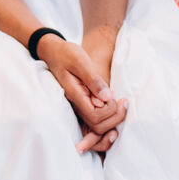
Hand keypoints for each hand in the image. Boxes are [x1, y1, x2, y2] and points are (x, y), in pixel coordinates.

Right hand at [39, 36, 125, 153]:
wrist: (54, 53)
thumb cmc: (66, 54)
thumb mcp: (80, 61)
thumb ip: (93, 79)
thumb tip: (107, 97)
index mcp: (75, 95)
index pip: (95, 116)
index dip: (110, 110)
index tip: (117, 96)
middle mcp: (77, 104)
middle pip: (98, 126)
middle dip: (115, 118)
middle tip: (124, 102)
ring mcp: (80, 106)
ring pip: (97, 126)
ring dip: (113, 119)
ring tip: (121, 103)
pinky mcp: (84, 103)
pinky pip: (97, 119)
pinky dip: (109, 117)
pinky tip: (114, 103)